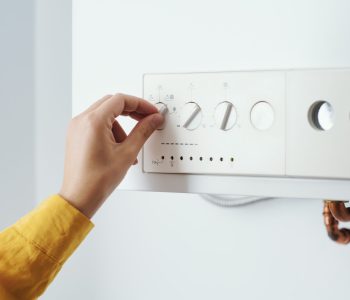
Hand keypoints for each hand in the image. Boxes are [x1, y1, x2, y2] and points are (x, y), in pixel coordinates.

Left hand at [59, 93, 163, 217]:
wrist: (80, 197)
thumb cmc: (96, 180)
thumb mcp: (127, 153)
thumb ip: (143, 131)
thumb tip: (153, 119)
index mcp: (93, 122)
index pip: (120, 100)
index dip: (140, 104)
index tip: (151, 112)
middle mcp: (81, 121)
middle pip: (112, 103)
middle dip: (131, 110)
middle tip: (145, 119)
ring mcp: (76, 128)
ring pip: (105, 114)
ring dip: (121, 124)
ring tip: (128, 145)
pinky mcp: (76, 135)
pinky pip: (96, 124)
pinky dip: (110, 130)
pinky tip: (118, 147)